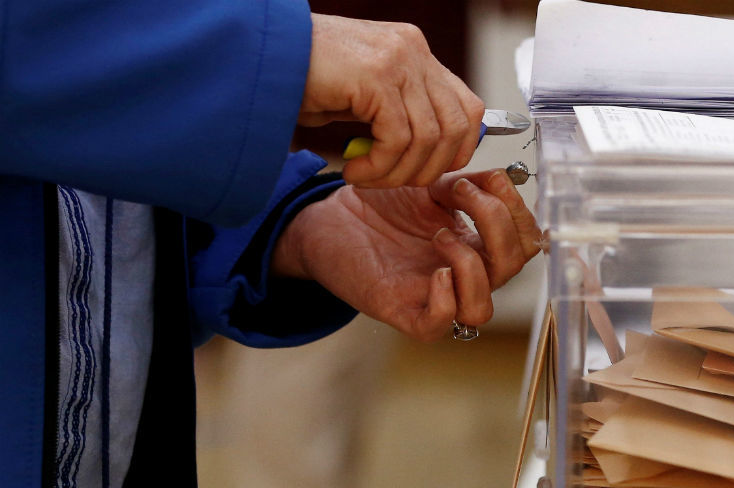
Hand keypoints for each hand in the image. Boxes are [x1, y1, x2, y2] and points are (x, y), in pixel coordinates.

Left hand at [272, 169, 542, 340]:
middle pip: (513, 269)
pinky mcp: (405, 312)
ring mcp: (436, 297)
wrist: (330, 219)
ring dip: (472, 266)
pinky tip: (435, 271)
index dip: (518, 211)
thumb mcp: (431, 185)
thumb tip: (500, 179)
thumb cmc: (379, 207)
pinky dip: (446, 298)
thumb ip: (469, 184)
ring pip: (482, 309)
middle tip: (462, 195)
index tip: (488, 179)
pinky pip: (441, 323)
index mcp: (478, 246)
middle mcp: (464, 275)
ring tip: (439, 236)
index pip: (526, 242)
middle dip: (498, 226)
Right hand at [299, 14, 485, 187]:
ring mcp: (398, 59)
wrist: (257, 55)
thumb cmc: (303, 80)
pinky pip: (398, 139)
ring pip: (428, 138)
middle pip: (456, 126)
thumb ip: (401, 113)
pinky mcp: (376, 76)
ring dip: (397, 173)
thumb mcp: (365, 97)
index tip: (426, 172)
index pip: (468, 108)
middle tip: (390, 182)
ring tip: (365, 178)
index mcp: (415, 52)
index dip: (458, 150)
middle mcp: (413, 50)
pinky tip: (353, 171)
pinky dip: (379, 167)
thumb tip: (433, 155)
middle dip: (428, 169)